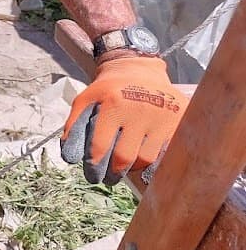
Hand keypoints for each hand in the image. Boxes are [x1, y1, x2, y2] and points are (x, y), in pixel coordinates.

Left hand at [61, 55, 187, 184]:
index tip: (92, 175)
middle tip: (107, 179)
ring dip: (132, 169)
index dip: (93, 165)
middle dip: (113, 173)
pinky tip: (143, 164)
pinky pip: (166, 153)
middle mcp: (139, 111)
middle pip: (124, 157)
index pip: (100, 145)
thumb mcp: (86, 100)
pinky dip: (154, 164)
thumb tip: (70, 157)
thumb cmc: (109, 90)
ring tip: (124, 168)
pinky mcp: (179, 122)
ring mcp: (162, 117)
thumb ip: (74, 125)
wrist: (139, 70)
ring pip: (146, 159)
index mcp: (113, 104)